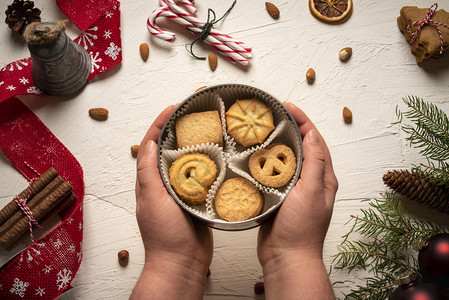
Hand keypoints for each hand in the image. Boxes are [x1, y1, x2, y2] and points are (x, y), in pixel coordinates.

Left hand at [131, 105, 212, 299]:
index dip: (160, 124)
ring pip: (187, 161)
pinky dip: (208, 163)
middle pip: (170, 149)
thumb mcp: (152, 200)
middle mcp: (164, 183)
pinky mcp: (197, 198)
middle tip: (194, 114)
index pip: (152, 145)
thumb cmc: (164, 234)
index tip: (173, 108)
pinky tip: (219, 156)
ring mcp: (181, 191)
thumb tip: (150, 144)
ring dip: (195, 144)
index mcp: (150, 180)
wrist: (183, 262)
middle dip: (179, 129)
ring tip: (208, 129)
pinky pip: (202, 176)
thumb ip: (149, 173)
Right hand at [257, 102, 337, 298]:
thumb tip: (313, 136)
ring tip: (261, 130)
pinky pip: (272, 173)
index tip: (288, 106)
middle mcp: (310, 180)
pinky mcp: (278, 196)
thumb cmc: (302, 228)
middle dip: (289, 128)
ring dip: (275, 143)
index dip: (303, 121)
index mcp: (323, 177)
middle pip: (300, 146)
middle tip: (272, 114)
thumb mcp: (312, 192)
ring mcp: (293, 189)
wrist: (286, 258)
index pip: (315, 141)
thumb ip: (314, 164)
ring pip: (285, 159)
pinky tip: (254, 156)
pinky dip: (265, 162)